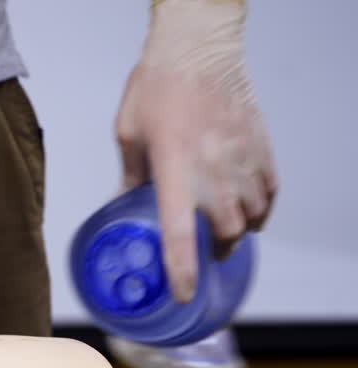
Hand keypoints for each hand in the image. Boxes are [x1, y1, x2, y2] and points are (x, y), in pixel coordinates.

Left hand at [114, 0, 275, 301]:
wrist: (198, 48)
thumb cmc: (158, 86)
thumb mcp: (128, 133)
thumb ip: (130, 174)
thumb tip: (123, 203)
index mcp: (174, 168)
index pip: (180, 232)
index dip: (182, 269)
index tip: (183, 294)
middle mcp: (213, 168)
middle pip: (226, 231)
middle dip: (216, 253)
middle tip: (205, 258)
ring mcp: (241, 157)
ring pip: (251, 215)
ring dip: (240, 232)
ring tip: (226, 235)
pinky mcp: (260, 145)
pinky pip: (269, 190)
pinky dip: (262, 208)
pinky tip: (250, 211)